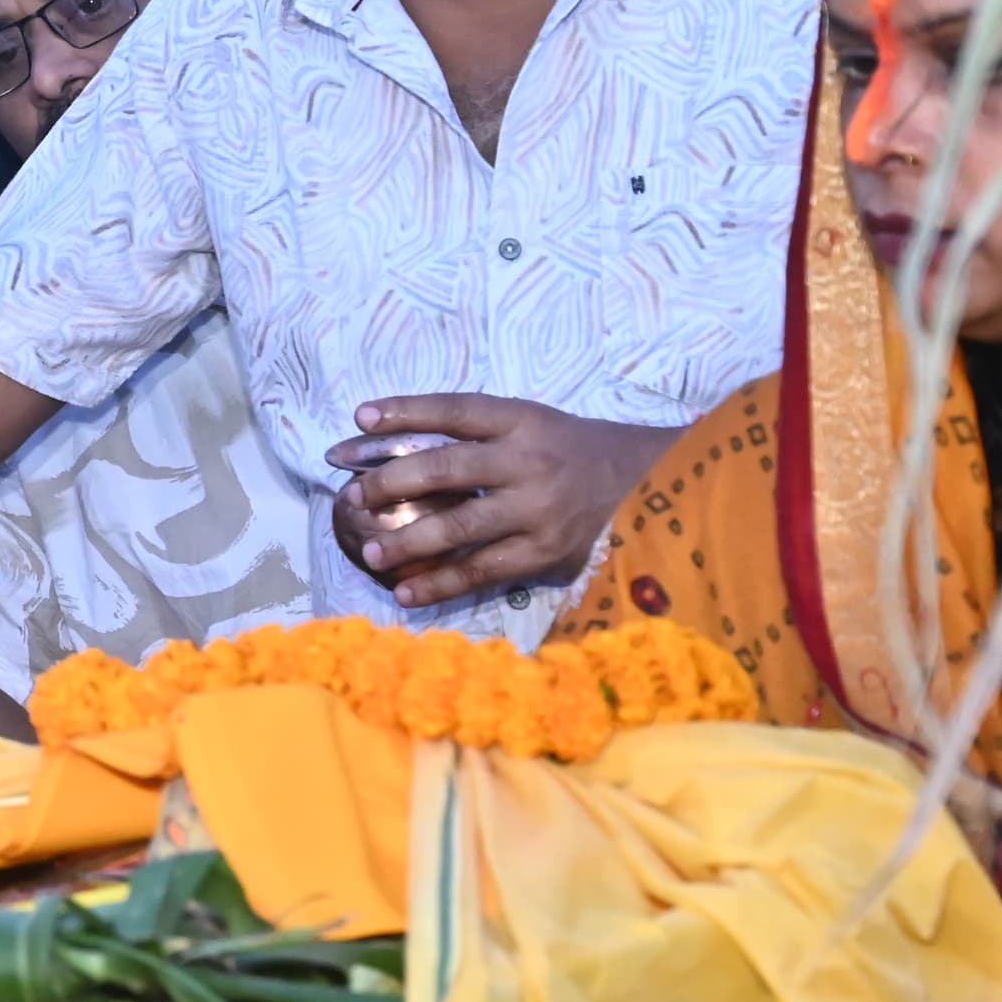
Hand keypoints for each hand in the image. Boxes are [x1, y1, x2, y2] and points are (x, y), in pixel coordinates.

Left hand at [324, 393, 673, 606]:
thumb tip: (390, 441)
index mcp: (522, 419)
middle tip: (353, 497)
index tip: (359, 418)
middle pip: (447, 467)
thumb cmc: (571, 449)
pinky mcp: (545, 553)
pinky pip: (482, 570)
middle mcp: (527, 461)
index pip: (455, 409)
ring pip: (459, 526)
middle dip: (391, 481)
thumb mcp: (531, 422)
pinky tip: (405, 592)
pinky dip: (440, 584)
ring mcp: (537, 510)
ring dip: (407, 540)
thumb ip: (474, 431)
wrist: (648, 481)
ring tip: (368, 551)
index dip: (406, 410)